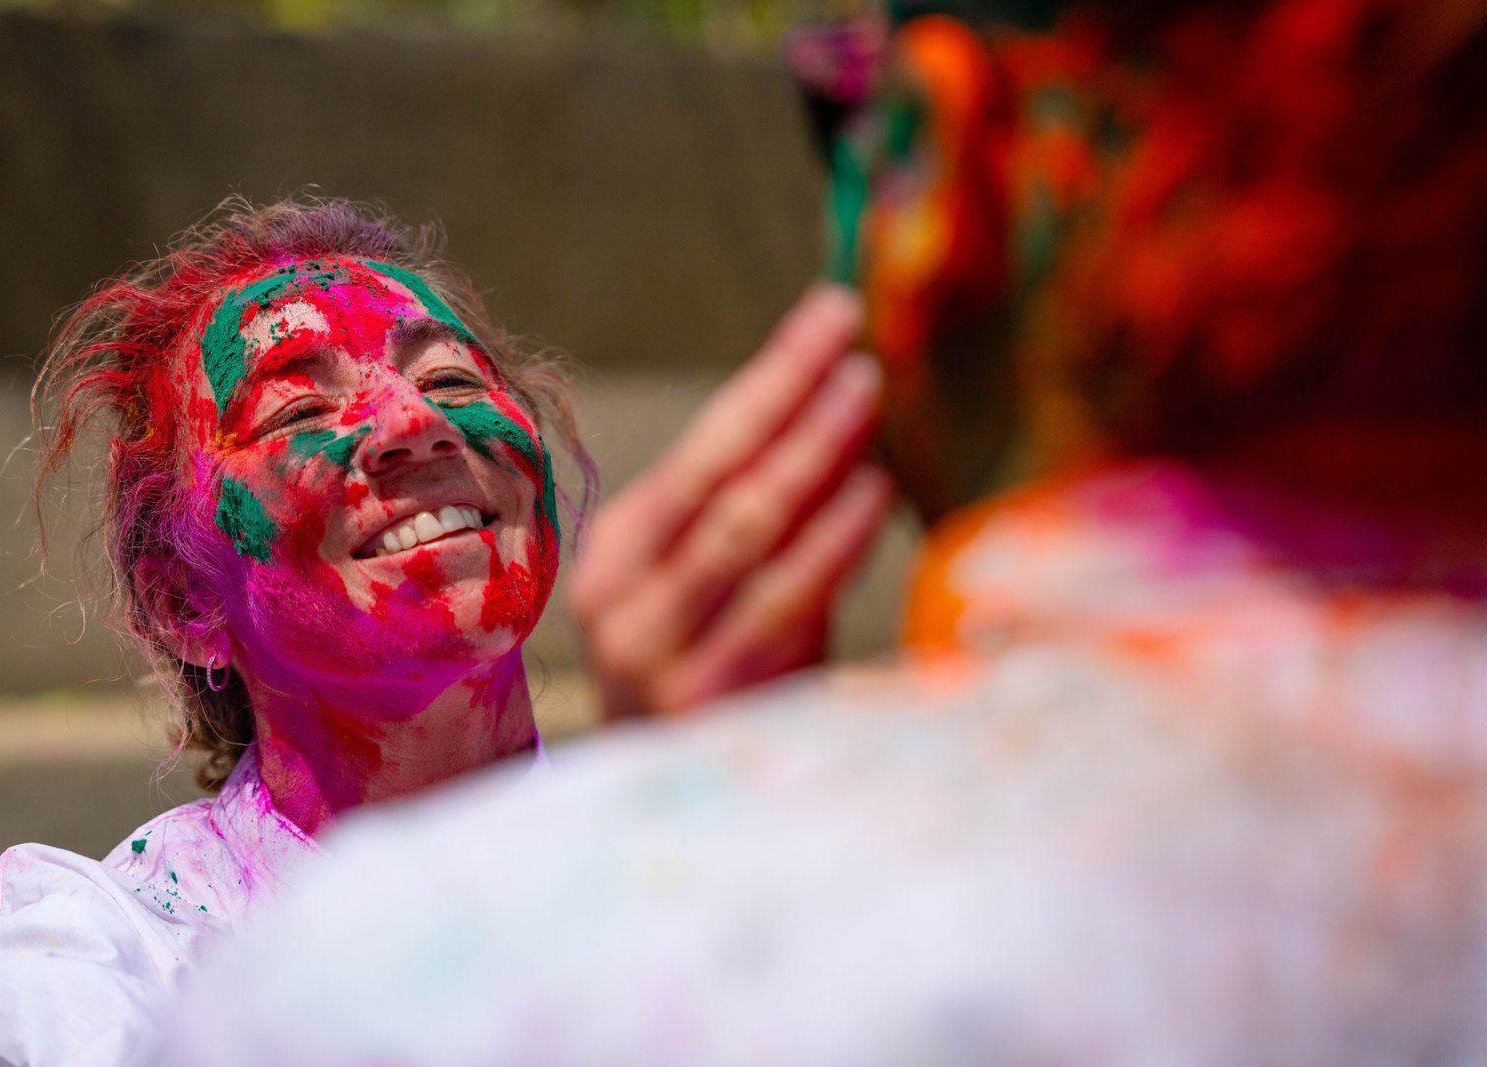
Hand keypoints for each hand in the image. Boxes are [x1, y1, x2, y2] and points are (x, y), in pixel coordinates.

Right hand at [572, 284, 893, 718]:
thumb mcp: (717, 588)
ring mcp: (656, 653)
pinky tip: (870, 490)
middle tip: (857, 343)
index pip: (702, 448)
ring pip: (743, 530)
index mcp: (616, 556)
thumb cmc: (716, 680)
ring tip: (865, 397)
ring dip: (812, 454)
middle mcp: (622, 599)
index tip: (830, 314)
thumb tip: (845, 406)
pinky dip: (829, 540)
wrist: (664, 808)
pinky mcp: (704, 700)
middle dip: (792, 399)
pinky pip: (779, 601)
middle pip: (719, 476)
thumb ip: (761, 510)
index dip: (770, 376)